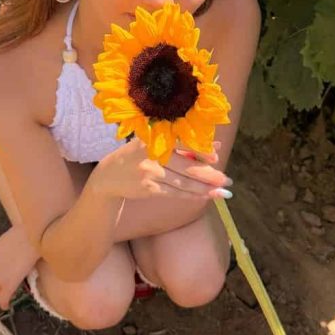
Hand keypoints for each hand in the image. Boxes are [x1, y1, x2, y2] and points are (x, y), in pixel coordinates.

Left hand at [0, 224, 38, 309]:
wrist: (29, 239)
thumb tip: (3, 267)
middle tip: (8, 283)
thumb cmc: (20, 237)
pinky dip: (5, 303)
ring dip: (3, 293)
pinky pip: (3, 300)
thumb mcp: (2, 246)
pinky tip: (7, 304)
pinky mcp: (7, 286)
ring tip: (12, 289)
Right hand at [91, 137, 230, 204]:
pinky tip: (204, 197)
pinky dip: (191, 195)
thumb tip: (215, 146)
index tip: (216, 156)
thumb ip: (182, 145)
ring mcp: (150, 173)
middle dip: (209, 175)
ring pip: (183, 183)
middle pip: (186, 167)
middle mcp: (152, 155)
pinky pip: (175, 193)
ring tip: (221, 192)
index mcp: (154, 138)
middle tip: (227, 180)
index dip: (200, 150)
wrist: (108, 177)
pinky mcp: (149, 189)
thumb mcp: (153, 144)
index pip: (182, 143)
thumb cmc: (136, 156)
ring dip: (204, 189)